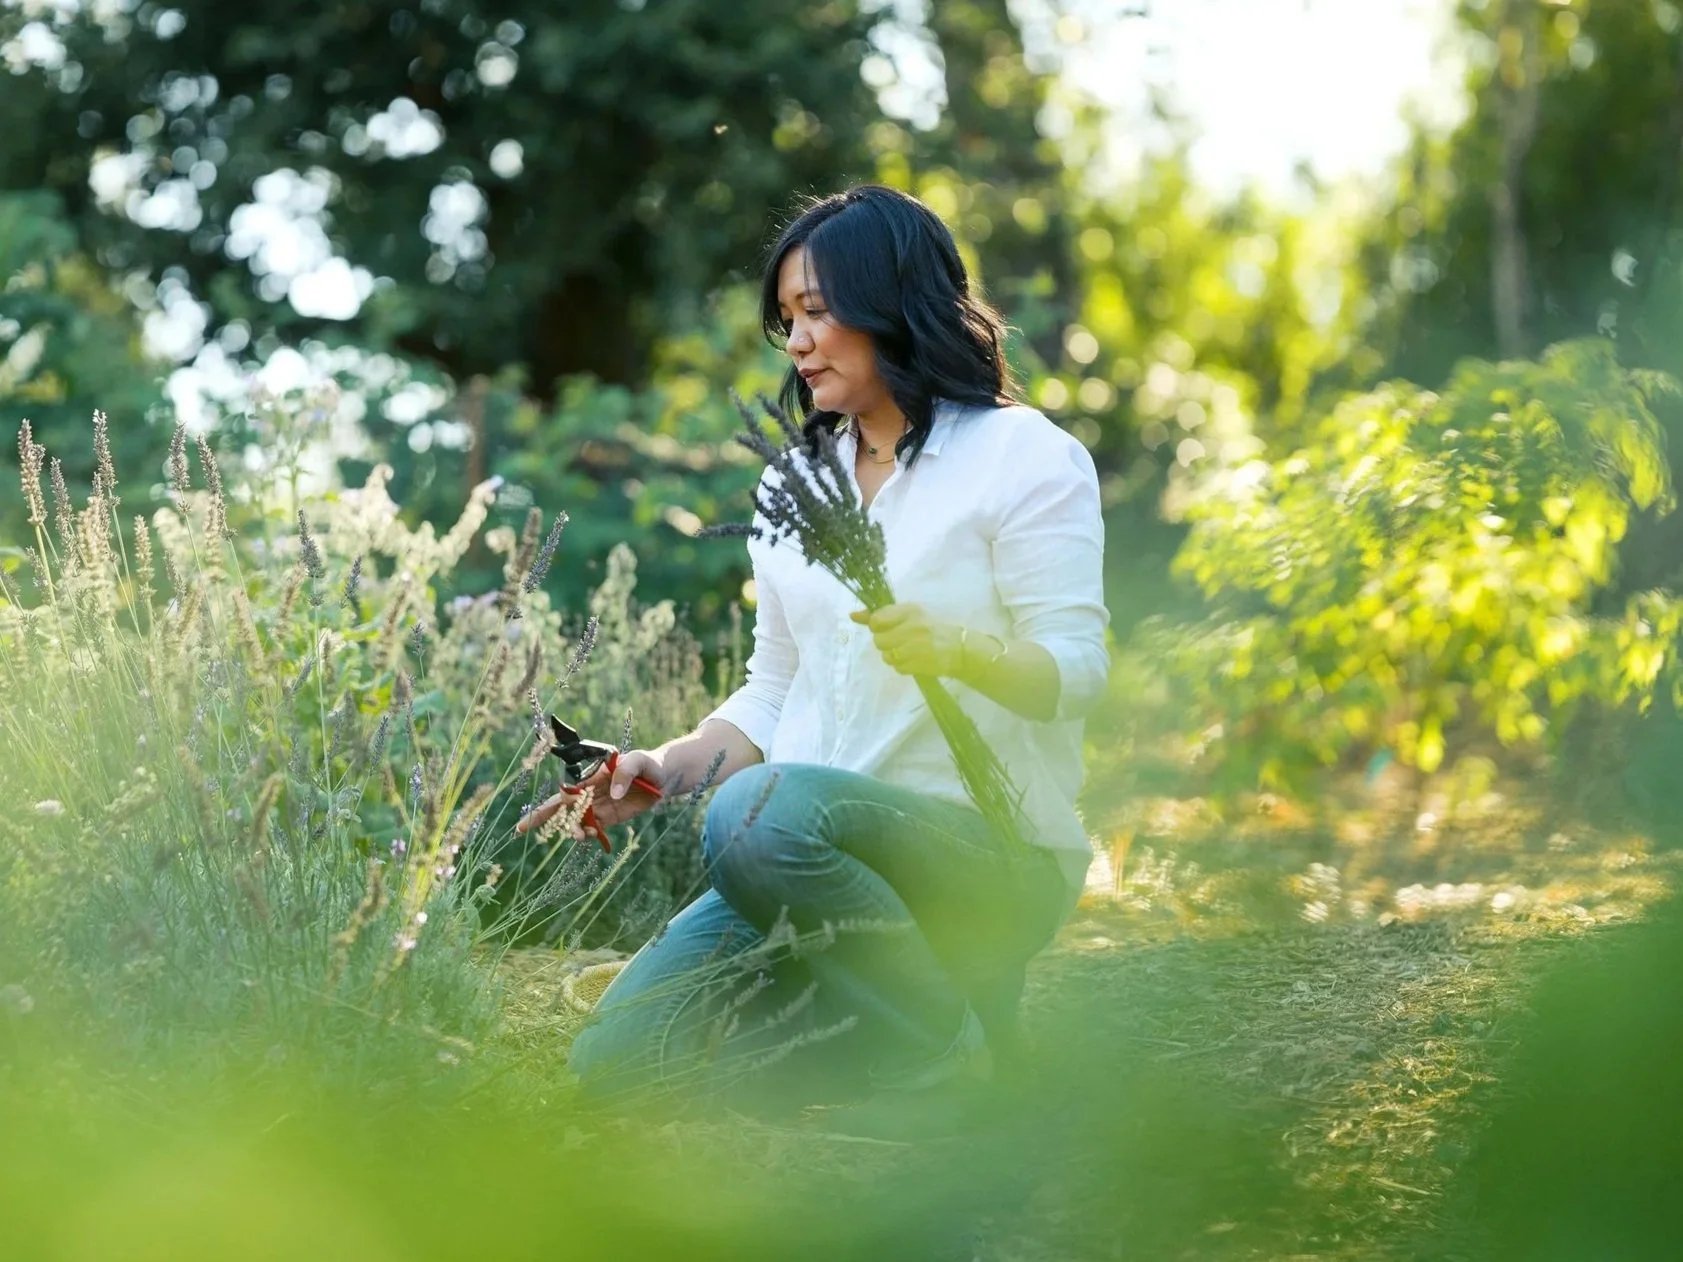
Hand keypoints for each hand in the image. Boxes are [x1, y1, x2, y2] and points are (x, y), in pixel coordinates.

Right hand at [516, 748, 666, 836]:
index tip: (548, 806)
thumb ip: (625, 772)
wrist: (664, 777)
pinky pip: (593, 829)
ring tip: (578, 836)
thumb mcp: (638, 761)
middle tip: (523, 829)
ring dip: (571, 829)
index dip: (552, 800)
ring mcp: (599, 806)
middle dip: (541, 817)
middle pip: (561, 806)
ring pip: (576, 820)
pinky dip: (588, 835)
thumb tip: (614, 794)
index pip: (566, 789)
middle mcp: (590, 792)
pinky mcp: (610, 817)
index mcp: (591, 776)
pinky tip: (591, 837)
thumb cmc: (648, 763)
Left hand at [849, 603, 962, 677]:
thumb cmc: (929, 628)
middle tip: (900, 641)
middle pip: (879, 640)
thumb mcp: (907, 615)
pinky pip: (897, 668)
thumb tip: (852, 615)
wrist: (958, 648)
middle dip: (886, 643)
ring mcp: (916, 647)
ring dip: (893, 656)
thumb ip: (880, 615)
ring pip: (887, 656)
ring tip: (908, 651)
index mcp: (909, 610)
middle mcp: (912, 627)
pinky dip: (902, 666)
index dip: (878, 627)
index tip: (887, 628)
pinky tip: (914, 660)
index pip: (877, 620)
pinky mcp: (920, 664)